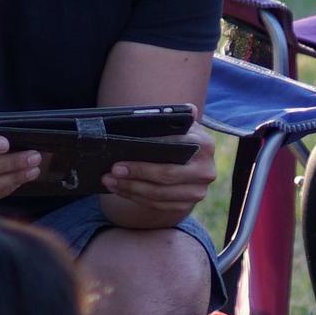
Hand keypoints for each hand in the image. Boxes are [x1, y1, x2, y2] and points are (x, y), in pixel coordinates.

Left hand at [94, 129, 217, 227]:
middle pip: (166, 175)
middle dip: (136, 173)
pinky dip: (136, 198)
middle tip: (113, 170)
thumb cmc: (179, 140)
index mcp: (205, 145)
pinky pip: (157, 205)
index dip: (148, 153)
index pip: (173, 148)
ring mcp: (197, 191)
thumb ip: (178, 117)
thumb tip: (188, 108)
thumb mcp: (180, 126)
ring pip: (159, 194)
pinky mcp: (186, 206)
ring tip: (110, 180)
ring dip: (131, 188)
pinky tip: (120, 190)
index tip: (123, 154)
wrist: (191, 164)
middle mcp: (205, 171)